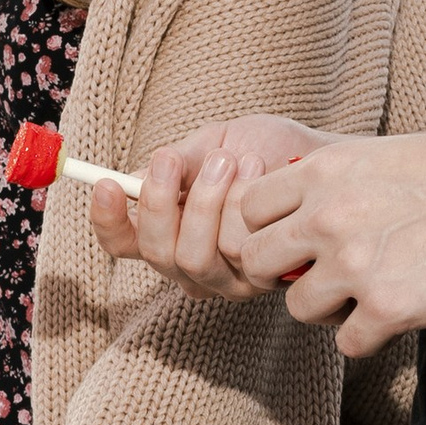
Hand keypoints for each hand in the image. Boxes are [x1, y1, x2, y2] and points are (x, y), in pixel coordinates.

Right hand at [93, 115, 321, 296]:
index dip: (107, 220)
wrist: (320, 154)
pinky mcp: (263, 280)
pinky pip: (236, 251)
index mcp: (168, 231)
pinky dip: (242, 204)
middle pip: (156, 254)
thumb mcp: (210, 144)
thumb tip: (133, 179)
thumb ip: (174, 164)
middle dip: (159, 203)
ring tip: (230, 158)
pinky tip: (259, 170)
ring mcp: (227, 278)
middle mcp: (192, 265)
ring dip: (207, 200)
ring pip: (193, 256)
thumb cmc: (264, 148)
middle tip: (172, 158)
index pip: (122, 242)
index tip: (104, 184)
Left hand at [226, 107, 425, 355]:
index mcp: (323, 173)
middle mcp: (327, 217)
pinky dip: (371, 338)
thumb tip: (297, 210)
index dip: (269, 231)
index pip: (247, 211)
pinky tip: (401, 316)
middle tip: (326, 276)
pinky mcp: (391, 307)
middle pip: (256, 262)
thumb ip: (332, 183)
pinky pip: (348, 344)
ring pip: (298, 307)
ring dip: (330, 309)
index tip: (298, 242)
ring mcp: (356, 264)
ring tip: (370, 296)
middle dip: (286, 274)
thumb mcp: (380, 155)